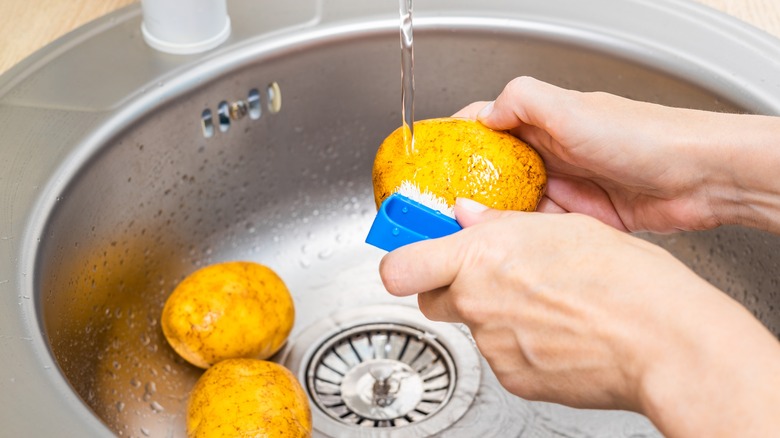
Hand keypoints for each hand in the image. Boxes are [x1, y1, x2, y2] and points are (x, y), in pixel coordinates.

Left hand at [379, 199, 779, 436]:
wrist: (664, 340)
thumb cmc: (625, 279)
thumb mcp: (561, 227)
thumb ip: (499, 225)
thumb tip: (466, 217)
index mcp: (481, 256)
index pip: (400, 266)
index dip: (398, 262)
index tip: (405, 255)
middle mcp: (476, 302)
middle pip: (431, 298)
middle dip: (450, 287)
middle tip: (486, 277)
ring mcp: (492, 345)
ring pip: (472, 327)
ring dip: (493, 315)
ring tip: (545, 304)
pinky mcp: (512, 379)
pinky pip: (501, 356)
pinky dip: (519, 345)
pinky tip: (557, 332)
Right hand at [454, 76, 779, 233]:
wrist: (700, 178)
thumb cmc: (647, 137)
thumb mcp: (574, 110)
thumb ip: (524, 102)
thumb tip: (482, 114)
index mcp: (544, 121)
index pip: (486, 126)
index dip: (456, 143)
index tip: (430, 164)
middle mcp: (551, 152)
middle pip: (494, 171)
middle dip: (467, 190)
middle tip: (440, 211)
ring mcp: (566, 186)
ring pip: (514, 205)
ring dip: (494, 219)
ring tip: (467, 235)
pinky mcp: (581, 217)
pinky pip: (540, 229)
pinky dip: (524, 238)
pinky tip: (510, 247)